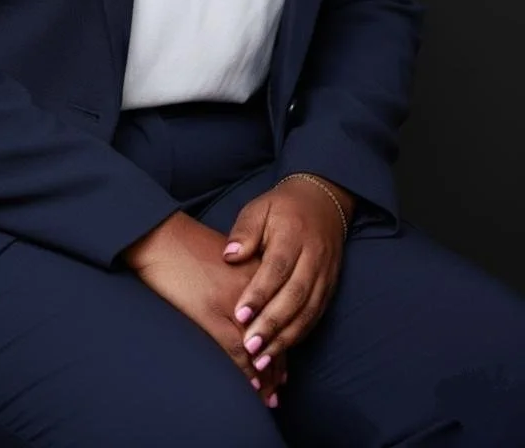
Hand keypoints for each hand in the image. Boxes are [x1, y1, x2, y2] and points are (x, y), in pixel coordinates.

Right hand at [123, 212, 287, 407]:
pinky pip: (237, 350)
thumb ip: (242, 277)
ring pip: (260, 346)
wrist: (162, 236)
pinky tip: (252, 385)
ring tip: (269, 396)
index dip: (282, 340)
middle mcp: (252, 287)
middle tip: (280, 386)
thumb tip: (250, 306)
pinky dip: (247, 371)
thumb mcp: (224, 256)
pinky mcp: (212, 313)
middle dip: (278, 362)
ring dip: (267, 374)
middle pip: (274, 332)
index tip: (284, 363)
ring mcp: (233, 302)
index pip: (279, 312)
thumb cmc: (188, 245)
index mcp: (256, 269)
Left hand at [222, 175, 350, 369]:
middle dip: (272, 324)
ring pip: (308, 311)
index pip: (277, 268)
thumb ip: (245, 232)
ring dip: (286, 337)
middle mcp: (313, 256)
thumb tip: (228, 255)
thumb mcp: (259, 208)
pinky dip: (299, 334)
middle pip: (295, 295)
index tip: (240, 315)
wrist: (322, 201)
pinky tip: (281, 349)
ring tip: (262, 358)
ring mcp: (325, 274)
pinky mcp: (330, 286)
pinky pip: (317, 315)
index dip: (259, 294)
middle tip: (249, 346)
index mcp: (293, 234)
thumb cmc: (282, 207)